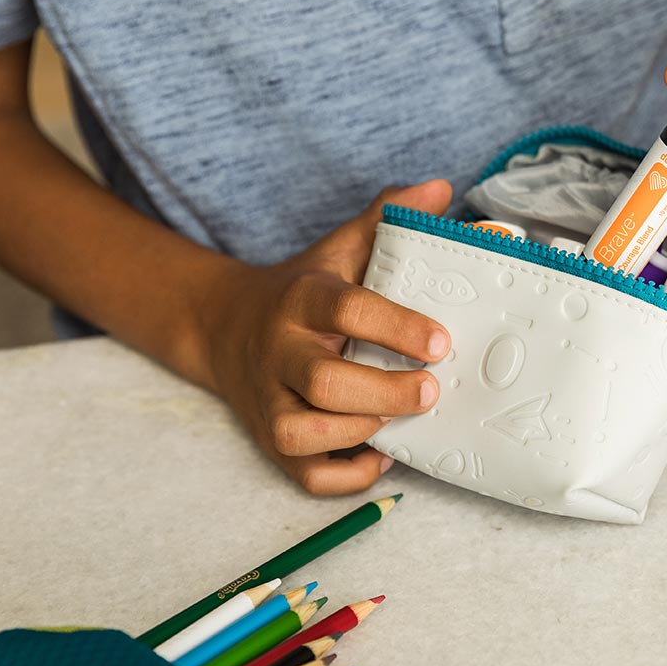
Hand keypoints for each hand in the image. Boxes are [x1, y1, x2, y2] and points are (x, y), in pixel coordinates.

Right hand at [198, 180, 453, 494]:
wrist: (224, 326)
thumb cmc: (304, 289)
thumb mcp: (339, 247)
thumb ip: (387, 217)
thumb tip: (440, 189)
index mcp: (302, 299)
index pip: (347, 308)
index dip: (397, 326)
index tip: (441, 341)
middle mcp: (279, 351)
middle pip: (325, 380)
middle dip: (385, 391)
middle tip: (432, 390)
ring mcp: (269, 400)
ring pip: (303, 432)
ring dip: (359, 433)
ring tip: (399, 421)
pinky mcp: (269, 441)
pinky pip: (304, 476)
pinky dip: (346, 477)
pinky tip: (381, 457)